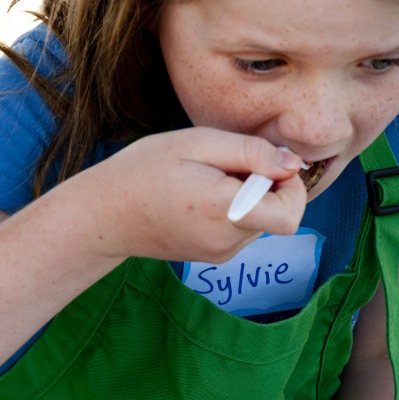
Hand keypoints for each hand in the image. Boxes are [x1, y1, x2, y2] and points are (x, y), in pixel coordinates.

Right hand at [92, 127, 306, 264]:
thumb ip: (251, 153)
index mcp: (224, 211)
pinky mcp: (214, 256)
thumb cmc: (145, 170)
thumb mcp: (197, 143)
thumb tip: (293, 164)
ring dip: (250, 197)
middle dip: (266, 186)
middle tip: (228, 164)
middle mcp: (227, 241)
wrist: (105, 215)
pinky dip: (235, 210)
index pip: (289, 216)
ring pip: (261, 221)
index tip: (267, 164)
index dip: (291, 186)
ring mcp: (221, 254)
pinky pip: (242, 229)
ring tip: (209, 179)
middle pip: (277, 216)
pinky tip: (203, 195)